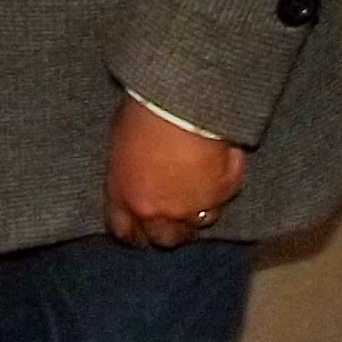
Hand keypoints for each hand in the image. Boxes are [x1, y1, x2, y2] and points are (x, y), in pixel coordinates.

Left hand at [104, 99, 247, 247]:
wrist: (181, 103)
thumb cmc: (143, 111)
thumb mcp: (120, 139)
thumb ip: (126, 168)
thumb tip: (133, 170)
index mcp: (125, 196)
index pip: (125, 231)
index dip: (133, 232)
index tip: (139, 229)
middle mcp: (157, 212)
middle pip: (164, 238)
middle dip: (169, 230)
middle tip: (174, 214)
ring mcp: (191, 209)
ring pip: (196, 225)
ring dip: (197, 214)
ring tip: (199, 195)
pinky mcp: (221, 196)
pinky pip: (221, 201)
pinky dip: (220, 190)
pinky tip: (219, 173)